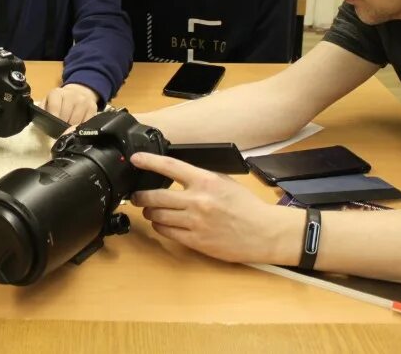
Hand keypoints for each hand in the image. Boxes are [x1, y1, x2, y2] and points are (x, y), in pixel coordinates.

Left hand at [42, 83, 98, 126]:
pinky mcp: (93, 107)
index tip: (54, 126)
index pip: (55, 106)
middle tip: (60, 131)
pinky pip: (87, 122)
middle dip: (63, 126)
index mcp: (57, 93)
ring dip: (72, 128)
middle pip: (67, 116)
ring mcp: (84, 101)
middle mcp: (72, 94)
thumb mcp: (47, 103)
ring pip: (77, 121)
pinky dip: (82, 127)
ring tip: (68, 130)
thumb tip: (43, 122)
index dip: (54, 118)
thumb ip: (43, 111)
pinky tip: (77, 127)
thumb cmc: (58, 102)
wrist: (77, 93)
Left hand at [129, 152, 299, 264]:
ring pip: (157, 216)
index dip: (148, 162)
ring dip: (150, 213)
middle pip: (155, 196)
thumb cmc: (246, 206)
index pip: (169, 167)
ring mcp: (195, 222)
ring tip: (150, 210)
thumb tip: (174, 172)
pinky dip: (160, 227)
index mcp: (206, 181)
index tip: (136, 160)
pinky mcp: (196, 241)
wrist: (264, 232)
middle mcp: (198, 200)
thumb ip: (199, 177)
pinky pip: (166, 232)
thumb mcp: (224, 181)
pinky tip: (162, 224)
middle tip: (136, 196)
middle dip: (140, 196)